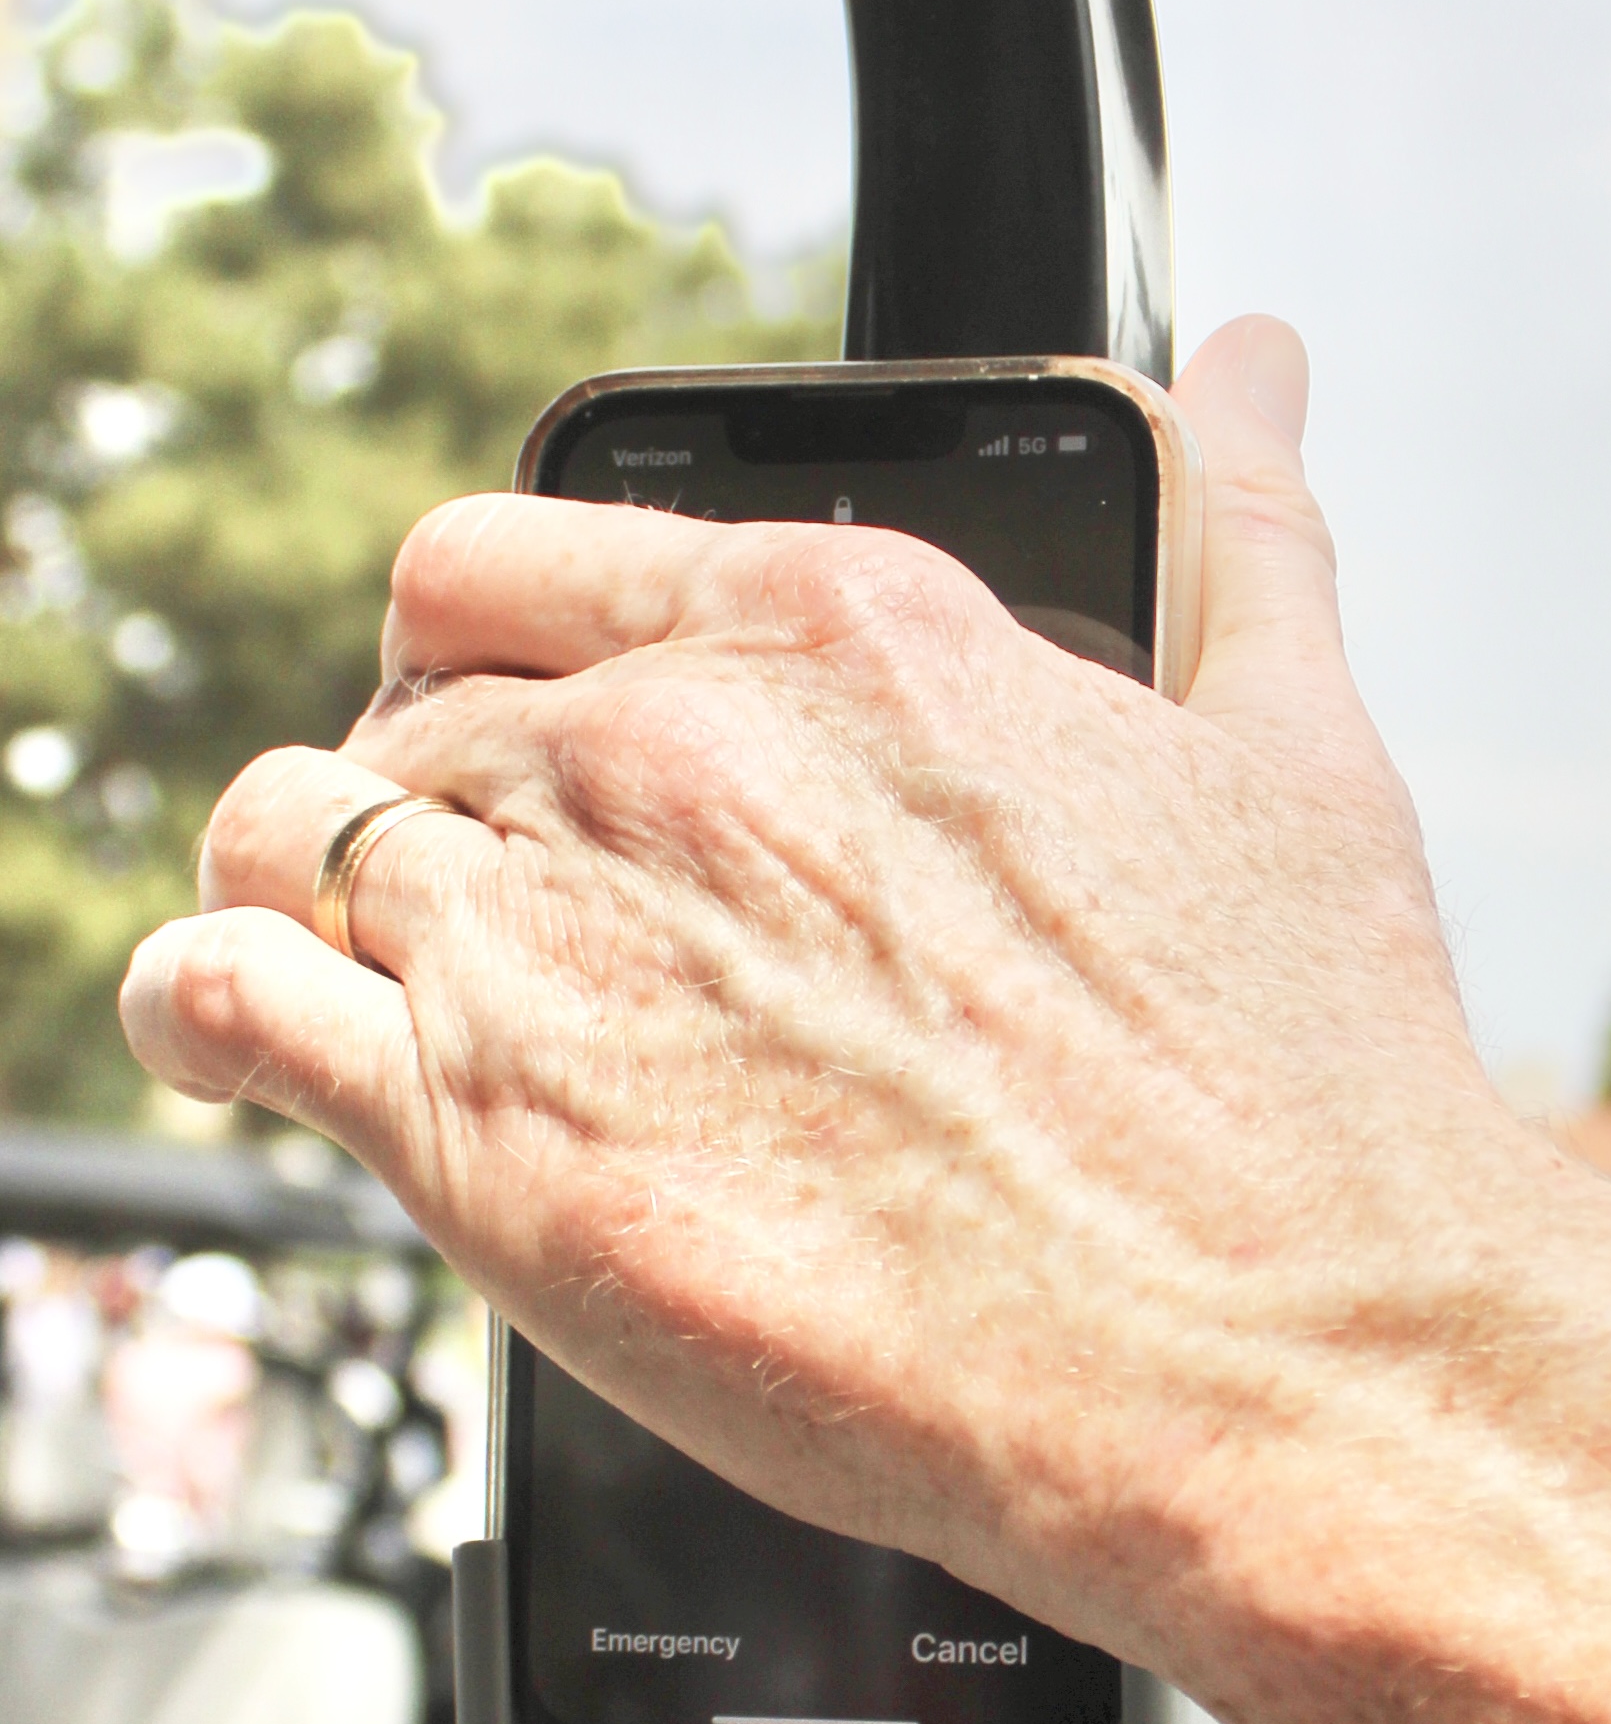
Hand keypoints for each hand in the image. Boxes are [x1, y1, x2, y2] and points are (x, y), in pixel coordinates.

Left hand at [116, 321, 1610, 1723]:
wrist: (1272, 1352)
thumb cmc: (1294, 1086)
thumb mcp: (1291, 746)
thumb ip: (1240, 528)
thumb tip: (1254, 370)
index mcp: (845, 630)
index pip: (525, 552)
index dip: (496, 638)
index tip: (523, 715)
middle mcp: (670, 748)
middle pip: (401, 697)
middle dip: (421, 786)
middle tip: (481, 894)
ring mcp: (557, 930)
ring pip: (281, 826)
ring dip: (294, 887)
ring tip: (339, 963)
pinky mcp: (477, 1132)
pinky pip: (218, 1001)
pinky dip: (202, 1014)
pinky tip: (250, 1048)